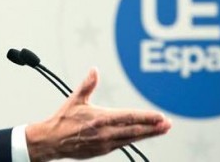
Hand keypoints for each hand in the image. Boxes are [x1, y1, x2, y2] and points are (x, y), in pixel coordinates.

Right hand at [25, 68, 170, 161]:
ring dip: (148, 134)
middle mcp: (105, 132)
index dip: (147, 117)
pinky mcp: (102, 150)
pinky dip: (134, 139)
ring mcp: (105, 143)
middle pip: (135, 130)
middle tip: (168, 124)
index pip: (129, 117)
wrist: (51, 141)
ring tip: (161, 130)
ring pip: (132, 138)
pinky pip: (123, 144)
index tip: (160, 116)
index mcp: (100, 118)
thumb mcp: (75, 100)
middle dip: (153, 128)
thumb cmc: (63, 120)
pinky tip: (142, 135)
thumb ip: (87, 85)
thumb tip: (95, 70)